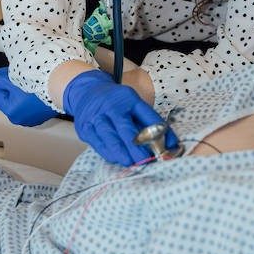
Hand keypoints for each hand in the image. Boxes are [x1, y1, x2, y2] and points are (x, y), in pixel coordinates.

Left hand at [0, 68, 55, 125]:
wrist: (66, 84)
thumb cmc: (39, 83)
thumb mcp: (8, 80)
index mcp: (11, 113)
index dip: (1, 78)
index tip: (12, 73)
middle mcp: (21, 120)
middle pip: (6, 95)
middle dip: (11, 83)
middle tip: (22, 76)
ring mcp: (33, 118)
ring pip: (18, 97)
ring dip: (21, 87)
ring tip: (32, 81)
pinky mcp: (42, 114)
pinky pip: (30, 101)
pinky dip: (32, 93)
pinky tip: (38, 87)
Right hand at [63, 69, 177, 165]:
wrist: (87, 91)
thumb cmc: (116, 103)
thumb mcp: (132, 104)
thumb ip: (146, 122)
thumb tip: (167, 143)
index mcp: (129, 98)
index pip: (147, 114)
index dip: (158, 130)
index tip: (168, 146)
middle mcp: (112, 105)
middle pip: (125, 127)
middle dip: (137, 146)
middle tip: (146, 160)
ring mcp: (96, 115)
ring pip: (109, 135)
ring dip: (121, 151)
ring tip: (130, 162)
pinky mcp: (84, 126)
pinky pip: (97, 142)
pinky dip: (107, 152)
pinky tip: (116, 158)